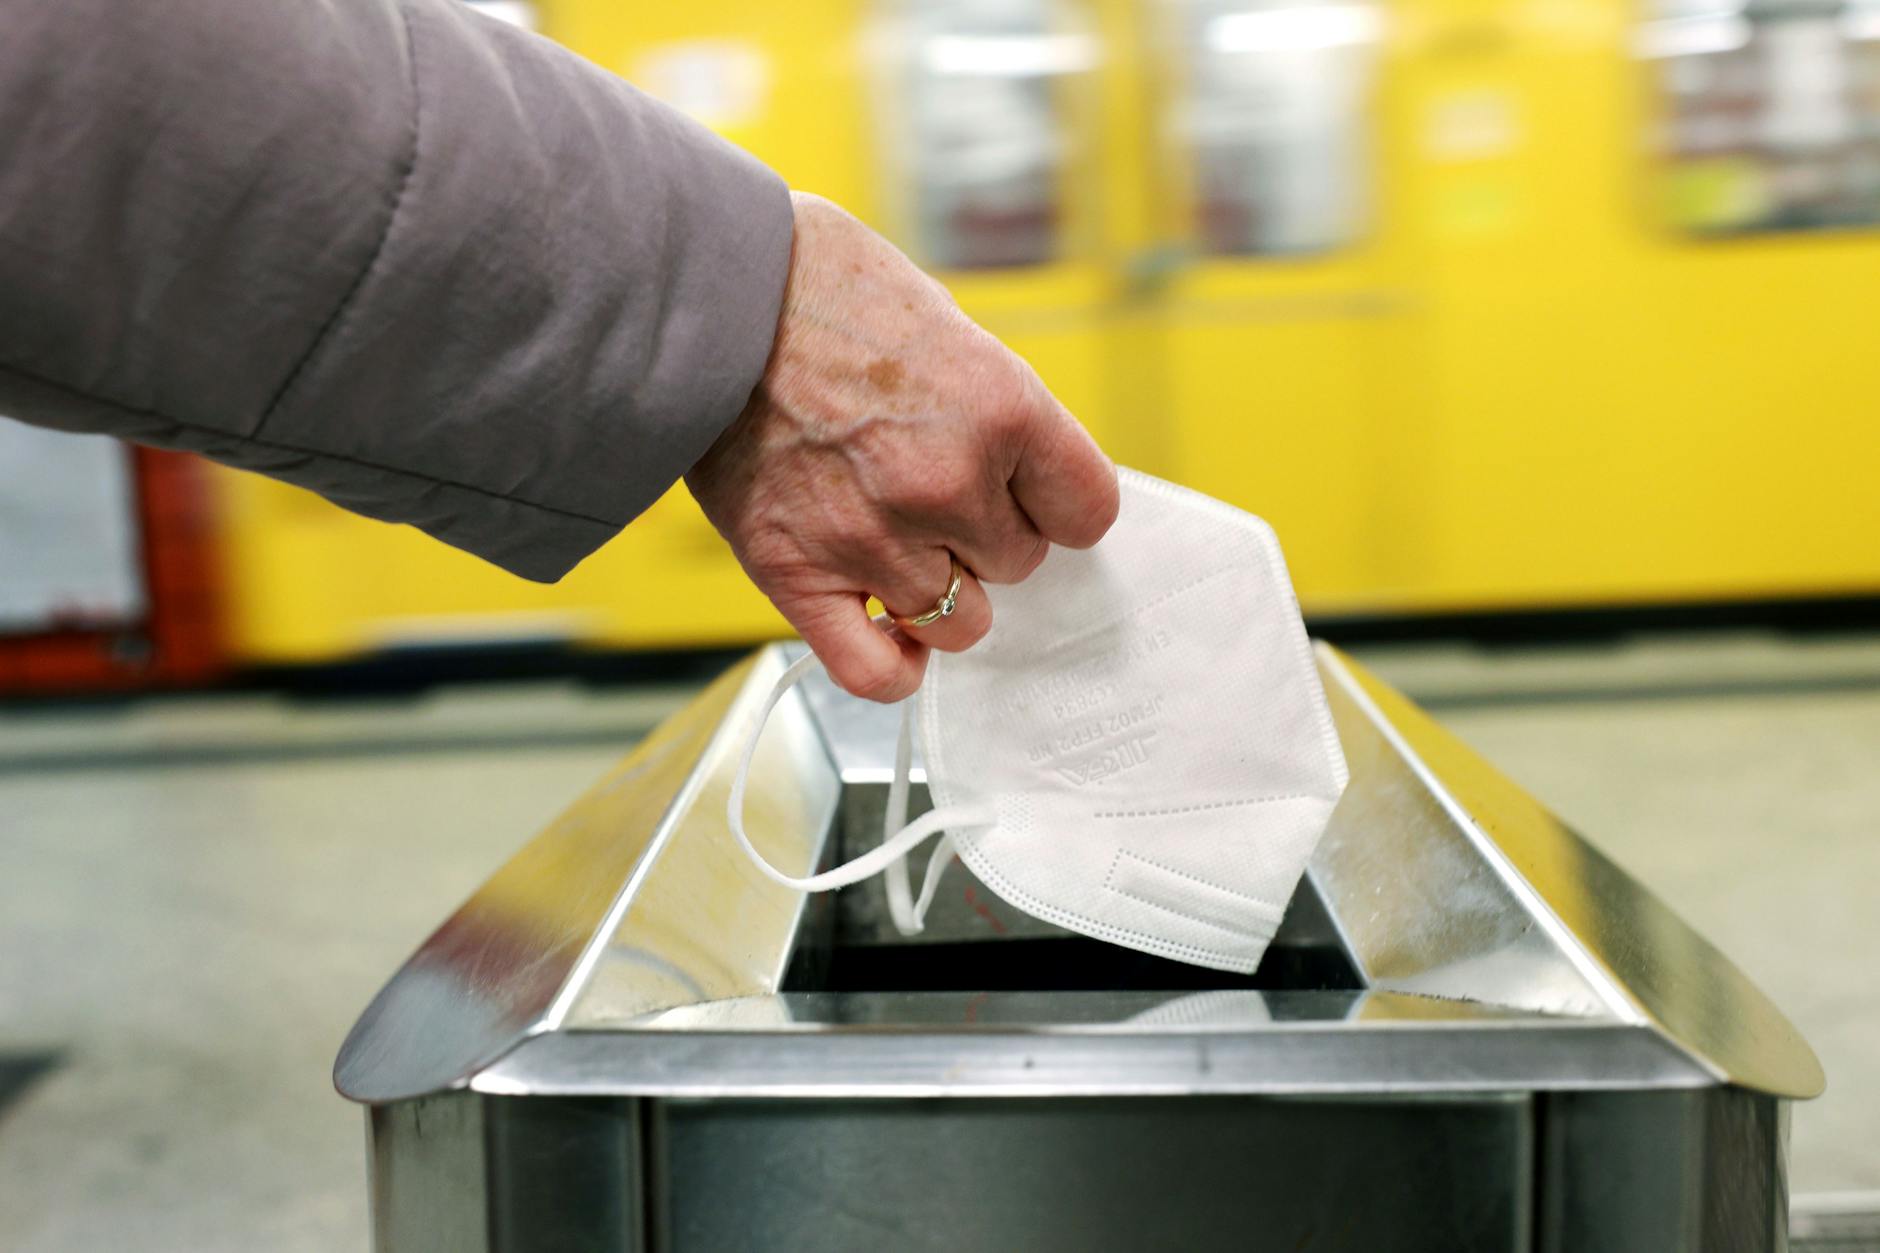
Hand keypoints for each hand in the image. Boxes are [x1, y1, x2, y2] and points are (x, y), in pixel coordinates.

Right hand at [686, 192, 1118, 701]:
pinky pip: (873, 670)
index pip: (1086, 512)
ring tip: (903, 546)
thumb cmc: (823, 289)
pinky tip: (891, 633)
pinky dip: (893, 665)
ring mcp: (874, 538)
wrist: (707, 293)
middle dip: (988, 536)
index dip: (1056, 503)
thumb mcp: (947, 326)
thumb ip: (993, 415)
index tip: (1027, 494)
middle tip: (935, 493)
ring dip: (941, 592)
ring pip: (959, 621)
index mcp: (1003, 410)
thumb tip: (1020, 479)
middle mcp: (948, 485)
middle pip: (1019, 564)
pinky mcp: (800, 574)